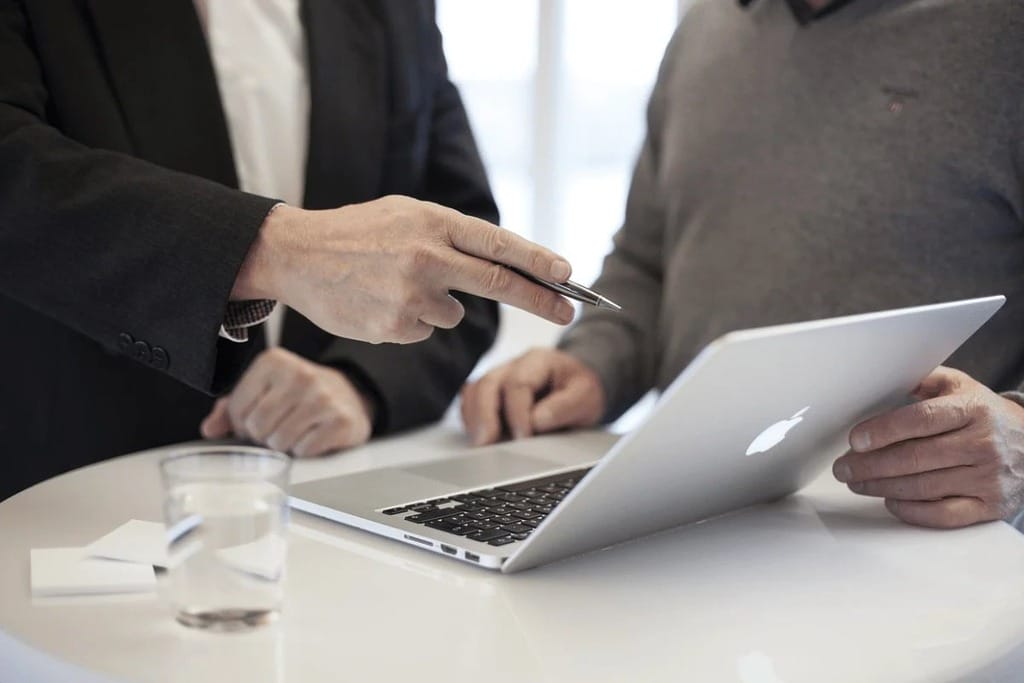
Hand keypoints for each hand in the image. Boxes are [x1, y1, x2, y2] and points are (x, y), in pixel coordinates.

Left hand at [200, 348, 373, 457]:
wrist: (349, 396)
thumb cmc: (298, 396)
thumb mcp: (264, 391)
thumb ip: (231, 407)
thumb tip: (210, 429)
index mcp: (273, 361)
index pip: (237, 409)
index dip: (243, 423)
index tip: (259, 418)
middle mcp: (300, 374)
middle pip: (258, 427)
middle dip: (264, 436)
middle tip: (278, 428)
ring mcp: (323, 397)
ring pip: (280, 442)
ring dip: (284, 446)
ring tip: (296, 431)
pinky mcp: (342, 420)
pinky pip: (305, 450)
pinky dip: (305, 451)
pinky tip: (314, 436)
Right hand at [233, 197, 575, 343]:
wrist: (297, 255)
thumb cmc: (358, 232)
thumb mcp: (407, 214)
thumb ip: (451, 235)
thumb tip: (503, 263)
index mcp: (433, 222)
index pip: (499, 244)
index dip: (538, 262)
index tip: (568, 275)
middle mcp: (427, 257)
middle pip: (499, 284)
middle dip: (540, 300)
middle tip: (569, 311)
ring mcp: (411, 295)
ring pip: (454, 313)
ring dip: (438, 304)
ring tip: (396, 284)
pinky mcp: (395, 326)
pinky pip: (425, 329)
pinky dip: (412, 320)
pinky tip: (381, 300)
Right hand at [460, 348, 604, 445]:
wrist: (578, 387)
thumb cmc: (580, 390)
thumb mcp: (586, 396)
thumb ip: (564, 406)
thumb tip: (537, 421)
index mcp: (538, 361)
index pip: (518, 383)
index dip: (518, 412)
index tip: (524, 437)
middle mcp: (513, 366)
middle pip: (488, 384)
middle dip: (485, 415)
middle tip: (487, 443)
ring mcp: (498, 379)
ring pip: (473, 392)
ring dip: (474, 418)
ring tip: (481, 443)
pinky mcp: (490, 394)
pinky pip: (470, 402)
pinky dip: (471, 419)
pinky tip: (479, 437)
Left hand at [833, 366, 1023, 527]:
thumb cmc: (984, 413)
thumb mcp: (959, 386)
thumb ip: (923, 379)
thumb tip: (882, 378)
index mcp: (972, 410)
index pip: (920, 420)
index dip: (883, 431)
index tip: (854, 440)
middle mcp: (983, 444)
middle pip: (915, 458)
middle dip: (870, 465)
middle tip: (843, 467)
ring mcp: (989, 477)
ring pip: (924, 487)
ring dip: (881, 487)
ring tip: (856, 482)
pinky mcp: (991, 505)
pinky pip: (944, 515)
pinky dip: (911, 511)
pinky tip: (890, 501)